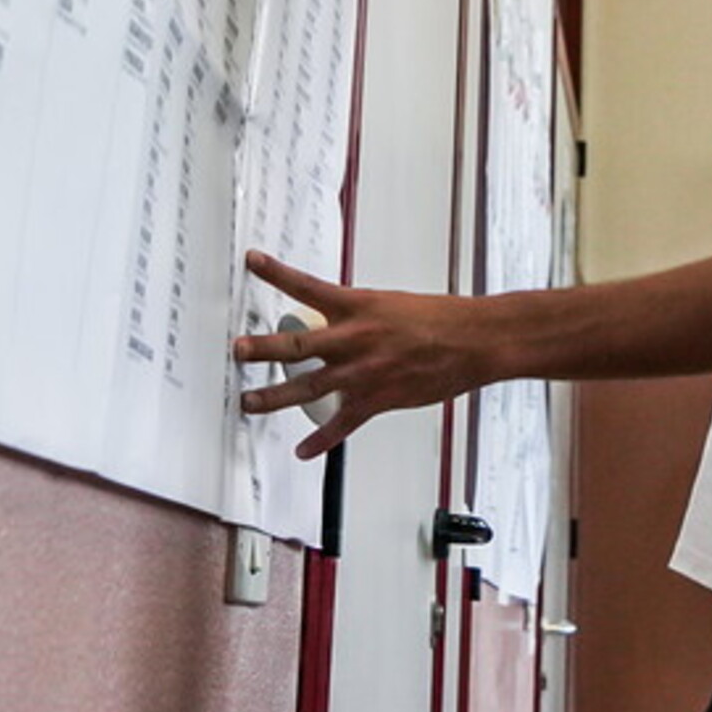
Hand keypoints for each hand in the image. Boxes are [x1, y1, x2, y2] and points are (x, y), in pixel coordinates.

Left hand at [231, 251, 494, 459]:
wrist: (474, 341)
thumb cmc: (439, 319)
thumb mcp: (390, 305)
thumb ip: (357, 316)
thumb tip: (332, 323)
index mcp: (358, 306)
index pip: (307, 286)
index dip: (275, 272)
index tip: (252, 261)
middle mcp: (355, 338)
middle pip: (297, 345)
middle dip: (261, 349)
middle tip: (237, 350)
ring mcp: (364, 373)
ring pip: (308, 388)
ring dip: (273, 397)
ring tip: (248, 402)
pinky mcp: (377, 400)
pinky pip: (341, 425)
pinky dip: (320, 441)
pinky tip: (303, 450)